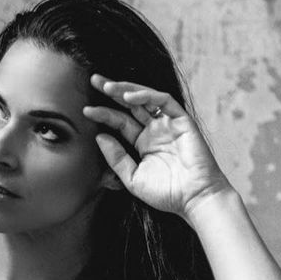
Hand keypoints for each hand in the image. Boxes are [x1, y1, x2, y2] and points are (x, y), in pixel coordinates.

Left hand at [84, 74, 230, 220]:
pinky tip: (130, 97)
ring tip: (108, 87)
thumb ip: (116, 158)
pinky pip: (164, 101)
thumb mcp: (133, 177)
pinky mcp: (182, 120)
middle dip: (113, 90)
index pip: (120, 121)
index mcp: (142, 142)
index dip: (103, 114)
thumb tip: (100, 137)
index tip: (86, 111)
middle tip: (94, 80)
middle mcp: (154, 129)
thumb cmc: (166, 193)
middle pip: (130, 104)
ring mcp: (168, 123)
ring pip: (145, 98)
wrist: (194, 199)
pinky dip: (147, 96)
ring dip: (127, 89)